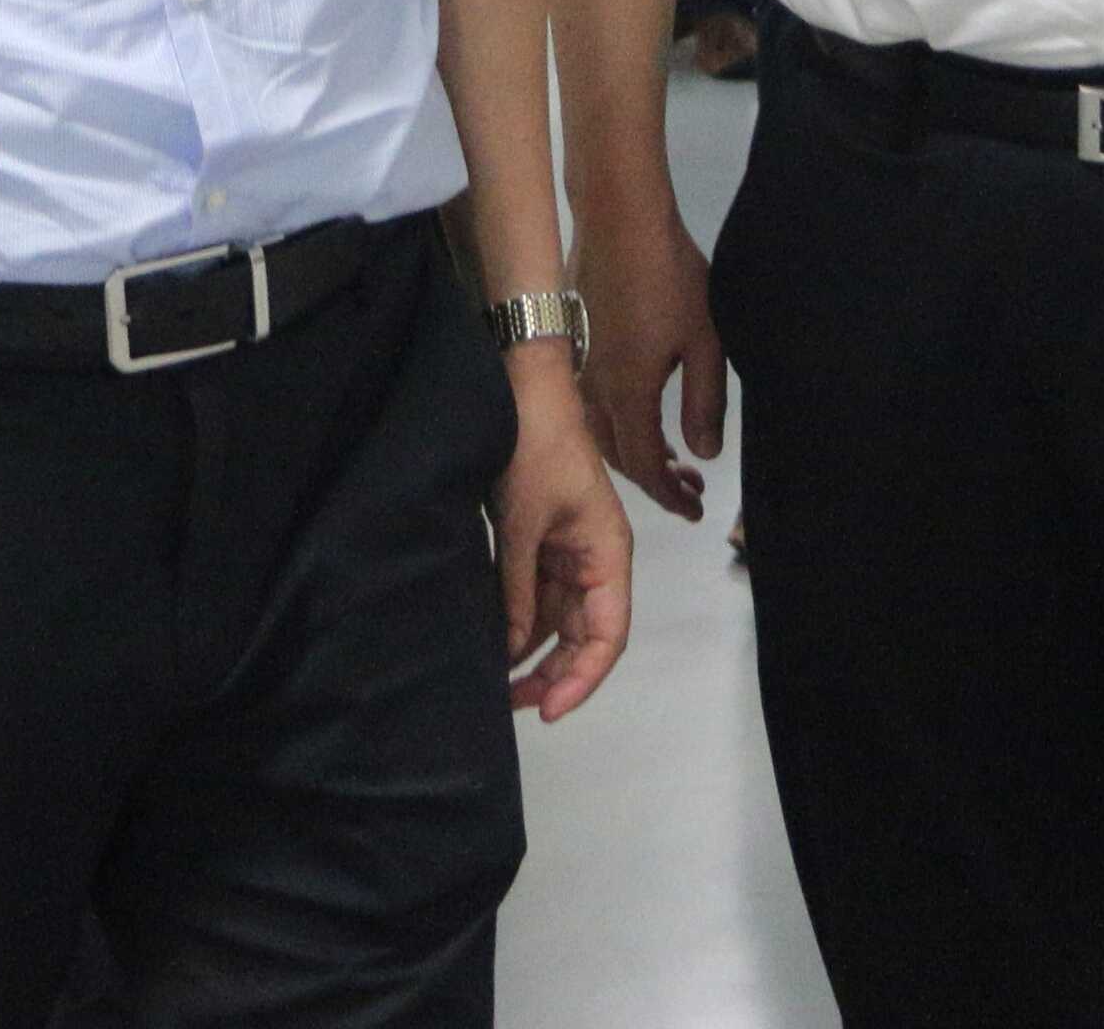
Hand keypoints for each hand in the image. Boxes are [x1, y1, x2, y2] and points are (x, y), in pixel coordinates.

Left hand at [497, 357, 639, 720]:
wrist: (523, 393)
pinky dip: (518, 625)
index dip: (584, 678)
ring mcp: (569, 555)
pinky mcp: (543, 547)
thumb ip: (516, 590)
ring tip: (498, 685)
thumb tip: (509, 650)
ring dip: (533, 655)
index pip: (609, 634)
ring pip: (559, 623)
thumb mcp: (523, 523)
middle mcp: (595, 561)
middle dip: (554, 674)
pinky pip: (537, 599)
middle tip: (513, 705)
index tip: (550, 709)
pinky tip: (494, 643)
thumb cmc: (536, 448)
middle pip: (585, 636)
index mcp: (608, 553)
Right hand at [577, 198, 728, 520]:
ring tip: (671, 458)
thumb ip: (705, 402)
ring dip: (635, 453)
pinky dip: (617, 426)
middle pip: (618, 457)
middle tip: (690, 488)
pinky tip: (639, 413)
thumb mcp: (705, 340)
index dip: (669, 495)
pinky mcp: (575, 346)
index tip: (694, 509)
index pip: (644, 467)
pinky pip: (591, 408)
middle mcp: (595, 391)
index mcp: (628, 395)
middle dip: (654, 480)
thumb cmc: (669, 278)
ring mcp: (580, 368)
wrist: (619, 220)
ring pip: (601, 433)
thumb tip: (703, 454)